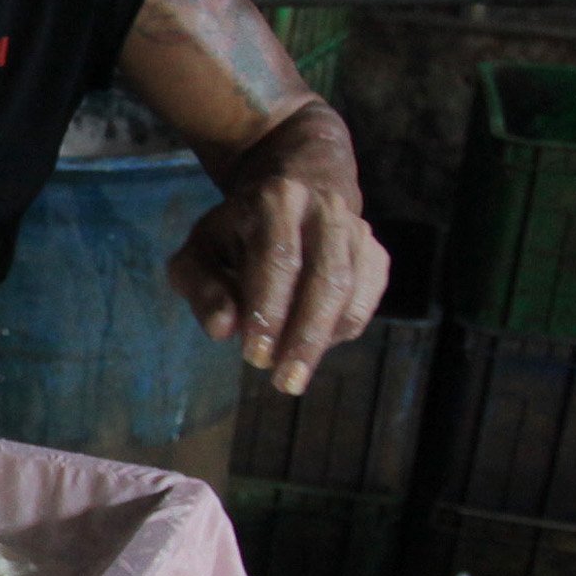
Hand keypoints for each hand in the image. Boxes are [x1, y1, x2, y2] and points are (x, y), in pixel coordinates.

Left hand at [168, 169, 383, 395]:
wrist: (292, 193)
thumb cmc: (236, 233)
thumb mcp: (201, 251)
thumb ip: (201, 288)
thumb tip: (223, 330)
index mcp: (276, 199)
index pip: (279, 258)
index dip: (269, 311)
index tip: (255, 357)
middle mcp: (325, 209)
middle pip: (327, 278)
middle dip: (306, 336)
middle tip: (286, 382)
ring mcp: (357, 230)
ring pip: (351, 293)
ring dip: (323, 339)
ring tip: (292, 371)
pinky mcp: (375, 254)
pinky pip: (365, 301)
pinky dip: (341, 330)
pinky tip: (312, 343)